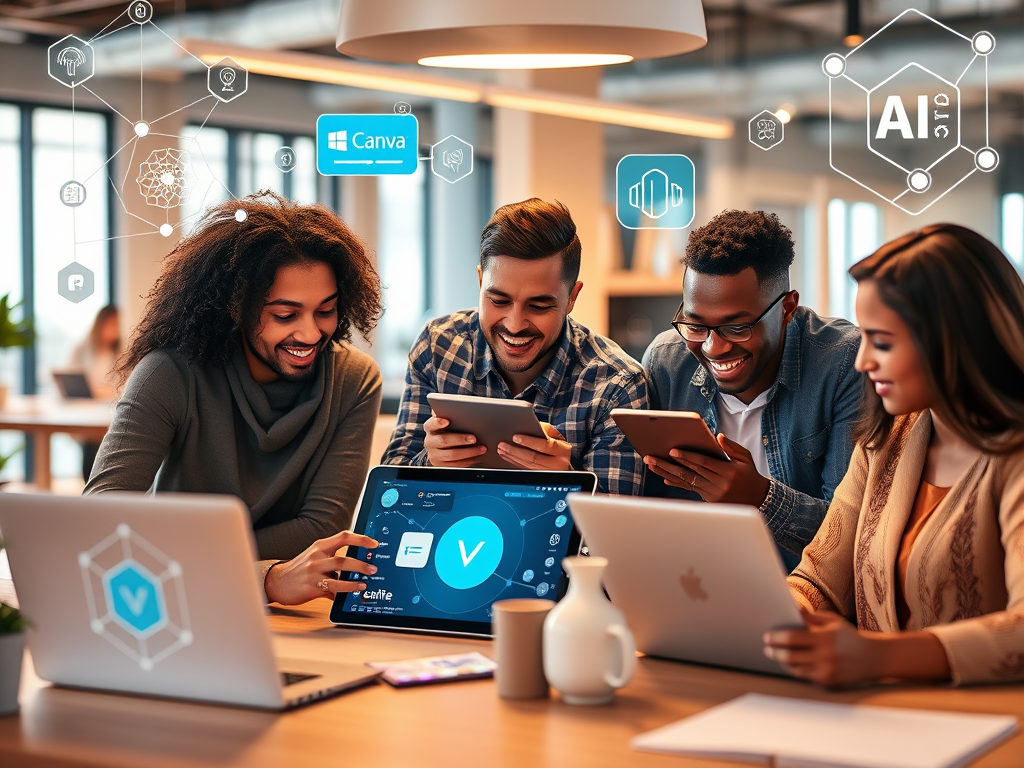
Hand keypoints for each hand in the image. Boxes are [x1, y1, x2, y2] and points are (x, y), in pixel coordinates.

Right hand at [264, 530, 378, 605]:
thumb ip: (333, 557)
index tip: (374, 543)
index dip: (360, 539)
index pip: (343, 537)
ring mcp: (313, 572)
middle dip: (361, 564)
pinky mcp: (311, 587)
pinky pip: (332, 589)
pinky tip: (352, 591)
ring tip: (365, 582)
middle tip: (373, 568)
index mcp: (320, 546)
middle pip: (343, 558)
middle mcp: (317, 557)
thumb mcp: (315, 556)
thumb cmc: (300, 569)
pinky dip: (344, 590)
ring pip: (338, 574)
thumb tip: (358, 565)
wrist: (277, 581)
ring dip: (355, 579)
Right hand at [423, 416, 486, 467]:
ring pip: (451, 455)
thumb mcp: (448, 420)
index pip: (431, 424)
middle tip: (474, 438)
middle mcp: (430, 442)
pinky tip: (478, 457)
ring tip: (481, 448)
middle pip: (443, 441)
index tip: (447, 421)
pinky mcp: (441, 465)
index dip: (438, 423)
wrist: (443, 446)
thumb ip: (451, 414)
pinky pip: (455, 465)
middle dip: (460, 439)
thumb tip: (460, 406)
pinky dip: (468, 461)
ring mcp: (434, 455)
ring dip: (468, 452)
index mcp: (430, 428)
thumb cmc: (450, 429)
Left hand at [497, 422, 572, 470]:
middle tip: (503, 444)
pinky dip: (514, 462)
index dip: (529, 441)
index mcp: (562, 450)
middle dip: (516, 451)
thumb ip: (545, 429)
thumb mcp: (556, 435)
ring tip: (502, 449)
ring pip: (528, 466)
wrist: (565, 463)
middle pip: (533, 458)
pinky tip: (507, 456)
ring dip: (512, 457)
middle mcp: (557, 464)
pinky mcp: (540, 476)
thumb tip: (529, 426)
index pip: (545, 445)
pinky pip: (525, 470)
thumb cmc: (558, 445)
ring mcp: (548, 473)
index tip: (515, 437)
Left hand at [643, 434, 769, 505]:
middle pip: (690, 472)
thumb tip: (717, 436)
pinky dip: (677, 483)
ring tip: (652, 465)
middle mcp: (719, 484)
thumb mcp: (745, 458)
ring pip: (686, 481)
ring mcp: (713, 493)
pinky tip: (665, 477)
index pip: (703, 462)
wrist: (759, 498)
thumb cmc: (750, 474)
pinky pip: (690, 489)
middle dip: (669, 463)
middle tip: (652, 457)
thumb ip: (731, 447)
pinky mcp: (709, 500)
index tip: (672, 451)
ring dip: (667, 473)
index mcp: (728, 472)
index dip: (687, 456)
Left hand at [763, 609, 881, 686]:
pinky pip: (805, 675)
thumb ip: (811, 617)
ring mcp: (827, 670)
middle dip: (774, 652)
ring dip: (782, 662)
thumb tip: (793, 607)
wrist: (873, 658)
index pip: (792, 638)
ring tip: (775, 655)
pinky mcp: (828, 681)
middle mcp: (825, 656)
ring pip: (795, 669)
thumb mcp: (832, 622)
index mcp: (825, 638)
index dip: (776, 638)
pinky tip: (789, 663)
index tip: (766, 636)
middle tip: (766, 648)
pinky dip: (794, 669)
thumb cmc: (849, 636)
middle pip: (790, 656)